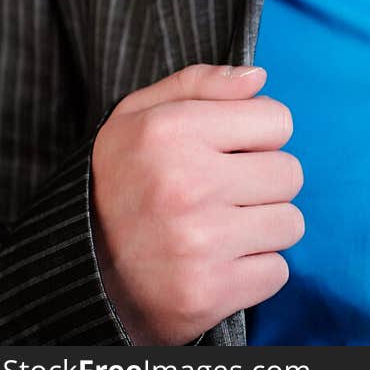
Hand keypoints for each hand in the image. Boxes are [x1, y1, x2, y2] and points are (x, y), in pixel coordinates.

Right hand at [90, 63, 303, 345]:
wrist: (79, 273)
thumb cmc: (119, 182)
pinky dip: (256, 269)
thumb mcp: (138, 115)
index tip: (234, 149)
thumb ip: (200, 83)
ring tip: (225, 226)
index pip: (278, 120)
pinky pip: (277, 271)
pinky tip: (222, 262)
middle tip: (228, 192)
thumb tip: (259, 77)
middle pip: (290, 173)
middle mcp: (188, 184)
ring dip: (264, 226)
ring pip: (290, 223)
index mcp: (172, 130)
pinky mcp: (209, 293)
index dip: (260, 134)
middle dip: (265, 181)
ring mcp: (200, 242)